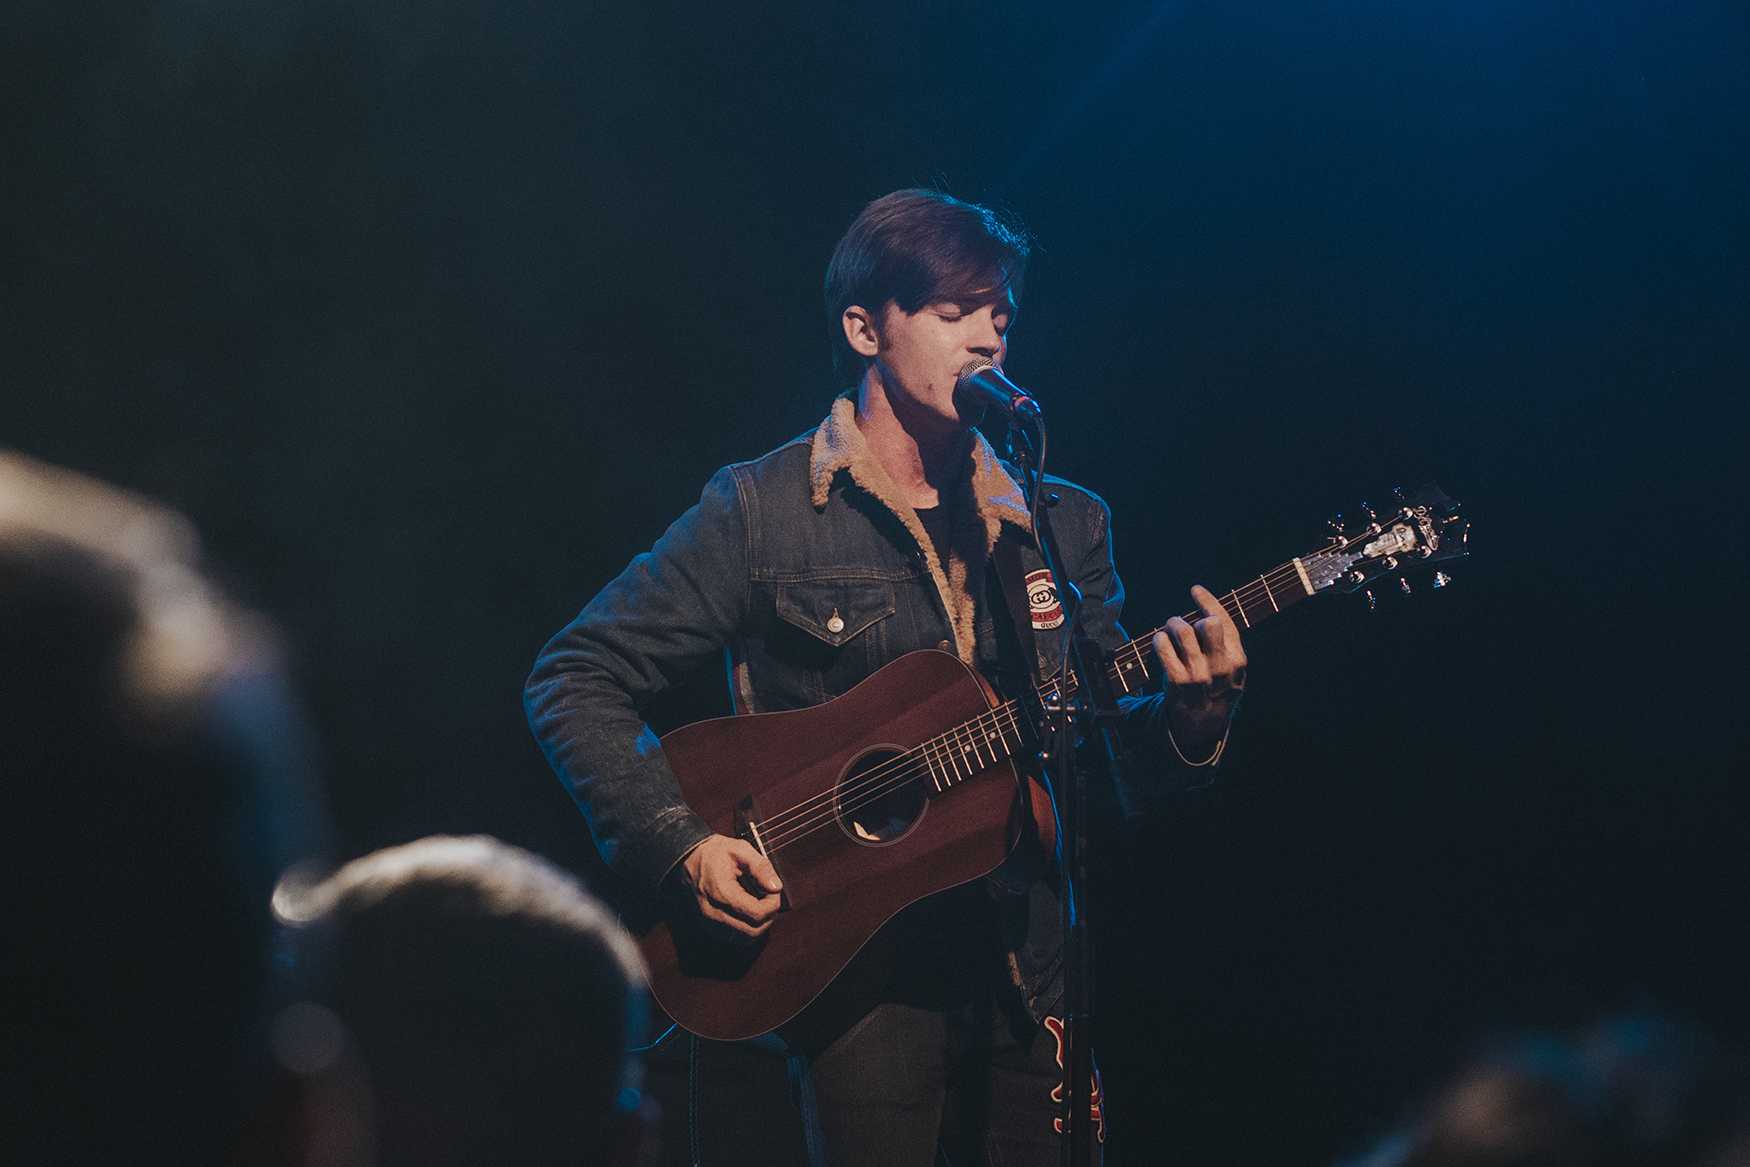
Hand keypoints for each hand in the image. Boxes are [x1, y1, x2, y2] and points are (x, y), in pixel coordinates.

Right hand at [677, 834, 782, 939]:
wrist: (689, 859)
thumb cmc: (714, 853)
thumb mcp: (740, 849)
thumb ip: (761, 867)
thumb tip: (776, 887)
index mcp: (721, 892)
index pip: (757, 913)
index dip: (773, 904)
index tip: (773, 890)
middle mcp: (713, 912)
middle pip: (753, 931)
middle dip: (768, 916)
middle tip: (769, 898)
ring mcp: (709, 922)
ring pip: (745, 939)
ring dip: (759, 925)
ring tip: (759, 904)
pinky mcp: (709, 926)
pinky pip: (734, 938)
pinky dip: (747, 928)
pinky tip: (748, 912)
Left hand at [1152, 584, 1247, 749]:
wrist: (1203, 721)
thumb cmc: (1214, 685)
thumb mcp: (1230, 666)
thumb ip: (1224, 640)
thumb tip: (1204, 604)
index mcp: (1238, 660)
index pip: (1225, 621)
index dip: (1208, 601)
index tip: (1195, 590)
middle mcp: (1221, 668)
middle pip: (1209, 624)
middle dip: (1192, 617)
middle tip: (1181, 622)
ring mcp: (1200, 676)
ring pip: (1183, 631)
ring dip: (1173, 624)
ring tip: (1170, 631)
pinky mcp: (1178, 682)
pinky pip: (1163, 646)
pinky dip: (1159, 639)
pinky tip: (1161, 642)